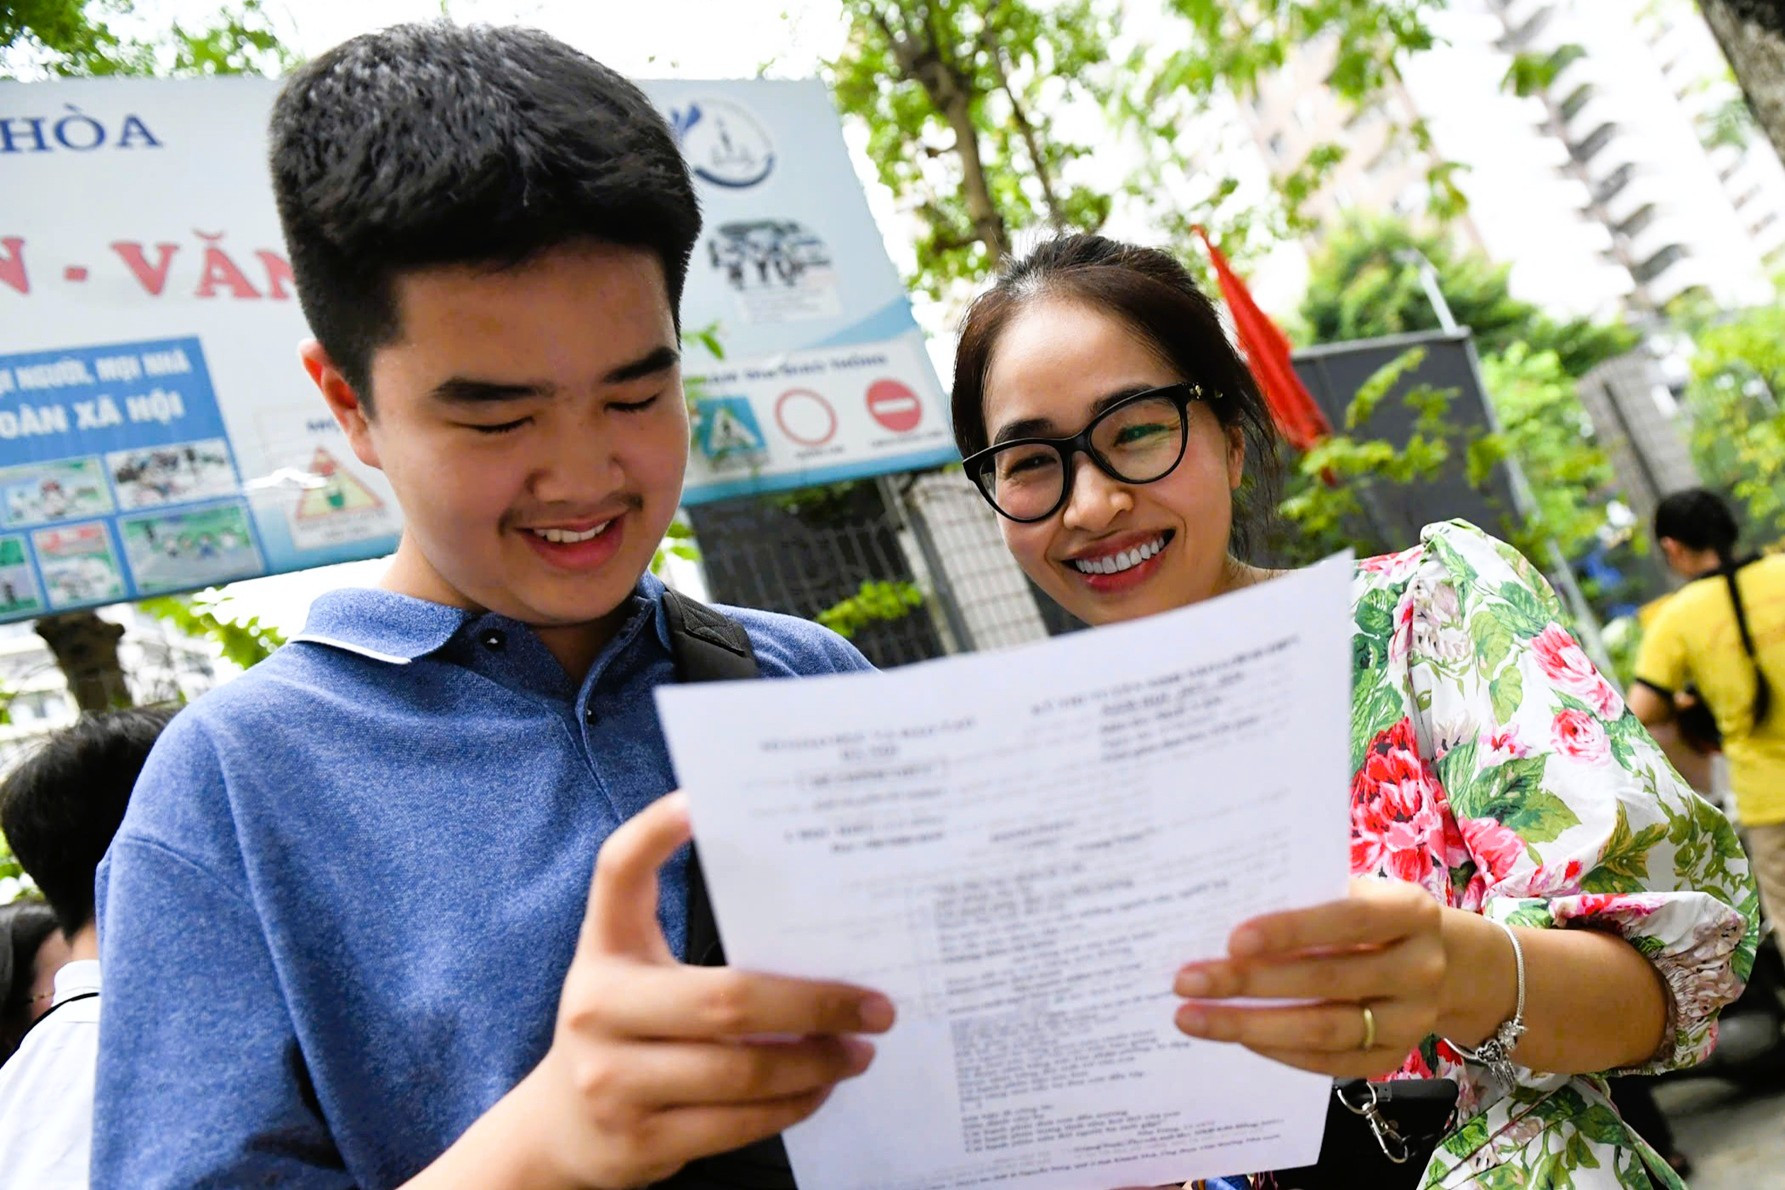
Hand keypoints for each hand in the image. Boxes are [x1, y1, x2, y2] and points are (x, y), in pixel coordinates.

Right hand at [512, 792, 895, 1188]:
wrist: (558, 1130)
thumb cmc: (622, 1030)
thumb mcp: (636, 974)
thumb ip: (698, 949)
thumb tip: (814, 925)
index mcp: (603, 948)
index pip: (617, 874)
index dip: (653, 833)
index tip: (700, 800)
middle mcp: (599, 1008)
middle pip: (726, 999)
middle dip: (815, 1004)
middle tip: (875, 1005)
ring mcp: (615, 1081)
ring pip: (742, 1070)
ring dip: (816, 1061)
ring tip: (859, 1049)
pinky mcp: (640, 1140)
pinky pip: (738, 1122)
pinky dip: (792, 1104)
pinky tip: (819, 1086)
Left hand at [1170, 878, 1442, 1078]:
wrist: (1448, 964)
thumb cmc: (1376, 916)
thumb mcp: (1359, 892)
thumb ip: (1308, 897)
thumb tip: (1222, 910)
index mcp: (1410, 911)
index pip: (1348, 919)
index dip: (1291, 930)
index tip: (1232, 940)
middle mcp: (1420, 968)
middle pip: (1327, 980)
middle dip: (1249, 983)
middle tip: (1186, 981)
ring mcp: (1412, 1020)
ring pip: (1325, 1030)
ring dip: (1251, 1026)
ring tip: (1194, 1018)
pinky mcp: (1395, 1057)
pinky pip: (1330, 1063)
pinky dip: (1279, 1050)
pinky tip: (1238, 1037)